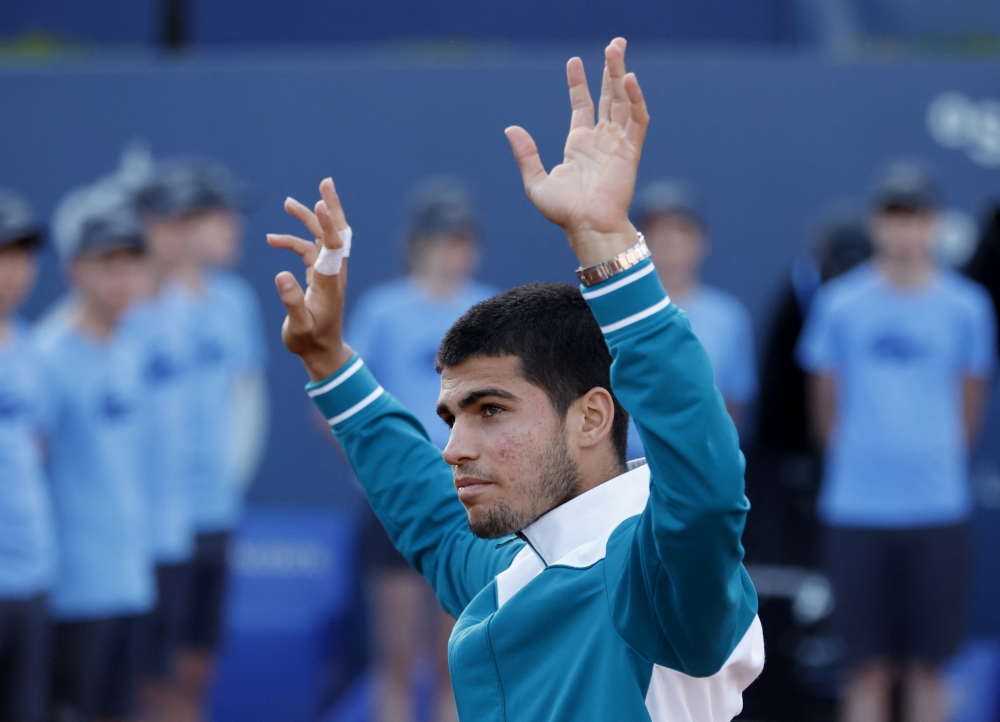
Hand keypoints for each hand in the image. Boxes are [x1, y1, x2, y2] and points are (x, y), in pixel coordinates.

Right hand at [267, 177, 353, 381]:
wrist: (322, 352)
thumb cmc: (309, 341)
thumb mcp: (298, 327)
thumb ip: (291, 302)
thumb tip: (280, 275)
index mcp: (329, 282)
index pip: (332, 246)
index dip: (327, 224)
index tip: (320, 202)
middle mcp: (332, 273)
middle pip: (336, 233)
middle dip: (331, 207)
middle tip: (326, 182)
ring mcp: (327, 273)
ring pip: (320, 237)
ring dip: (307, 219)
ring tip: (287, 203)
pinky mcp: (319, 275)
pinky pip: (308, 250)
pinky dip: (292, 241)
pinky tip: (272, 240)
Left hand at [505, 37, 648, 266]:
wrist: (587, 228)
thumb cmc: (564, 212)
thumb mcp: (536, 182)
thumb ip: (526, 154)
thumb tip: (510, 128)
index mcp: (579, 145)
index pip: (581, 105)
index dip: (578, 83)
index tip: (574, 62)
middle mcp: (600, 140)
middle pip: (607, 96)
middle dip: (610, 69)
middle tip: (613, 44)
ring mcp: (617, 144)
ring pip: (622, 101)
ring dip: (621, 76)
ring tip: (618, 50)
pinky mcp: (630, 151)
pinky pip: (636, 120)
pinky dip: (634, 100)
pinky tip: (628, 80)